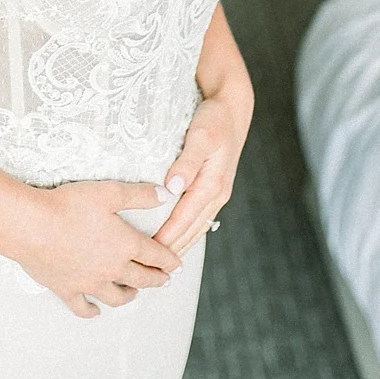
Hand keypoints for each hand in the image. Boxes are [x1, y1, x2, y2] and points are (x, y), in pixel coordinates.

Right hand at [16, 180, 181, 315]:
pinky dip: (92, 311)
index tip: (177, 265)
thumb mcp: (110, 192)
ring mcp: (89, 283)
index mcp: (126, 245)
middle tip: (164, 279)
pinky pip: (83, 308)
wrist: (30, 226)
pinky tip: (96, 311)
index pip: (156, 255)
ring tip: (134, 292)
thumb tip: (166, 195)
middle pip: (141, 279)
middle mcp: (112, 269)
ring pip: (117, 297)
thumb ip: (140, 194)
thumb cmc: (69, 206)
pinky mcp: (67, 290)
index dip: (169, 260)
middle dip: (156, 279)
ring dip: (129, 295)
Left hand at [155, 90, 250, 255]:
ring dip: (179, 246)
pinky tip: (175, 242)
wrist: (232, 109)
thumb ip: (187, 161)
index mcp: (212, 184)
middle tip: (148, 269)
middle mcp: (216, 194)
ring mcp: (217, 194)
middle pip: (190, 230)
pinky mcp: (213, 189)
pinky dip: (187, 234)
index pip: (183, 219)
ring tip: (160, 265)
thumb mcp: (201, 135)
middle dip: (171, 251)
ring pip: (195, 228)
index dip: (165, 238)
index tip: (147, 254)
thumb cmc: (214, 119)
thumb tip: (173, 187)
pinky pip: (198, 219)